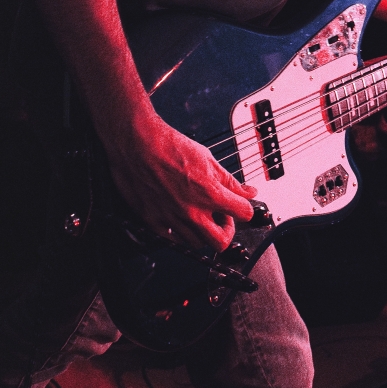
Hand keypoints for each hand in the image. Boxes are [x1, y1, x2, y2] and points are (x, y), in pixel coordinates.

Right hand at [104, 110, 257, 250]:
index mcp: (209, 193)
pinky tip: (182, 217)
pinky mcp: (153, 221)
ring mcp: (172, 219)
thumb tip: (249, 192)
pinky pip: (174, 241)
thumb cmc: (169, 146)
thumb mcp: (207, 159)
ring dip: (203, 232)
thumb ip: (230, 180)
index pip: (244, 214)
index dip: (244, 208)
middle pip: (222, 242)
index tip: (238, 205)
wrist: (137, 143)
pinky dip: (181, 233)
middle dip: (226, 231)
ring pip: (198, 243)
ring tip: (199, 213)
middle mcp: (192, 211)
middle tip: (221, 216)